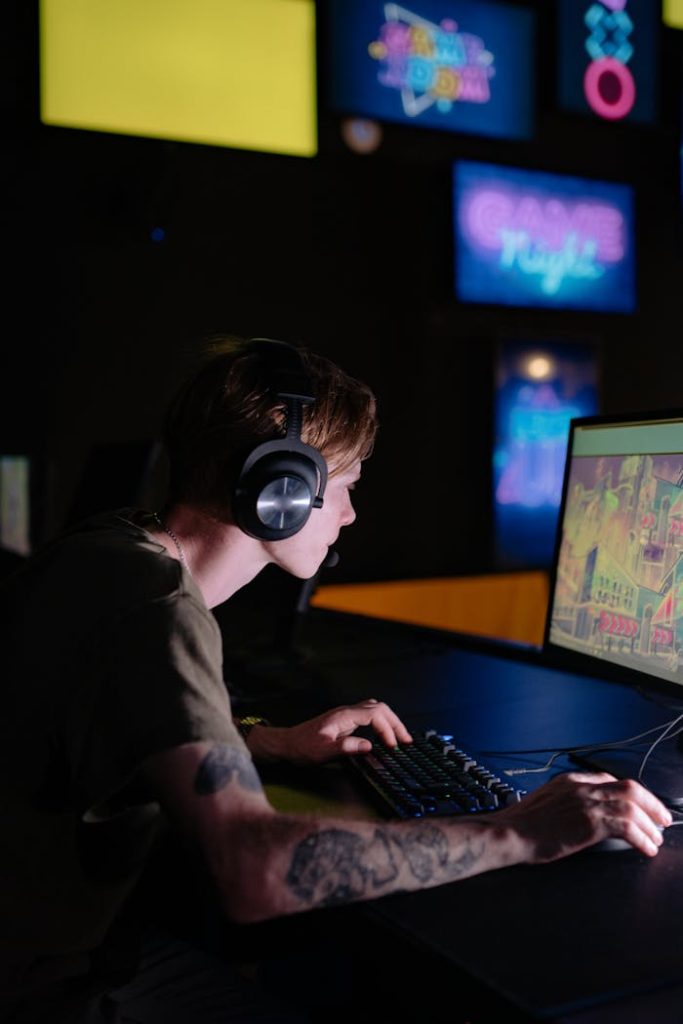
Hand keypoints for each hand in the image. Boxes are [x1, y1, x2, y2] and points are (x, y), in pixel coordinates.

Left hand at [257, 699, 412, 764]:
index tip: (392, 746)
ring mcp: (346, 715)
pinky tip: (383, 735)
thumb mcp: (323, 752)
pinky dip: (381, 723)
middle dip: (395, 723)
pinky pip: (369, 715)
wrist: (287, 744)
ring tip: (400, 737)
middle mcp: (346, 712)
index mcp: (344, 716)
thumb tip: (369, 746)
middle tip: (407, 740)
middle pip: (379, 708)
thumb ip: (347, 747)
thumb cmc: (302, 748)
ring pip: (375, 709)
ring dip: (390, 721)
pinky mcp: (345, 721)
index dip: (387, 729)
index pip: (375, 714)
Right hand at [498, 771, 671, 860]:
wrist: (508, 832)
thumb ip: (567, 802)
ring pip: (632, 806)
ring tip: (656, 839)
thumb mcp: (545, 803)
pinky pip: (627, 827)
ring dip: (650, 824)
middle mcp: (581, 787)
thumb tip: (583, 816)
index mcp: (570, 780)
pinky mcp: (589, 822)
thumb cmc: (521, 825)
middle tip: (663, 819)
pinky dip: (642, 838)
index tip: (641, 807)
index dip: (631, 795)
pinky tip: (646, 848)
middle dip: (651, 803)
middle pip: (629, 788)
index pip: (610, 780)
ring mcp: (586, 802)